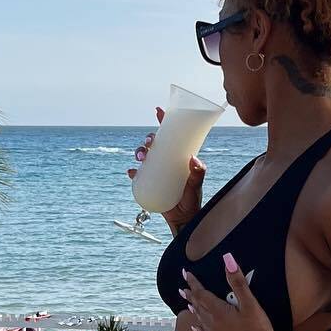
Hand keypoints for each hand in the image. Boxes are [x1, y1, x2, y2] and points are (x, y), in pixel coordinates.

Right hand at [126, 105, 206, 232]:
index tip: (158, 110)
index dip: (164, 121)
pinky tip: (132, 172)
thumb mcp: (196, 186)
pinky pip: (137, 174)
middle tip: (150, 143)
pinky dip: (133, 172)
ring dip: (139, 151)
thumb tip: (193, 158)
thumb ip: (198, 174)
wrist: (183, 219)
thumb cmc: (192, 201)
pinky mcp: (148, 182)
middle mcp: (166, 161)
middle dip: (148, 139)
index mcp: (178, 156)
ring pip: (144, 155)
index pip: (171, 135)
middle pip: (154, 143)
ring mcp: (156, 171)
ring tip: (140, 158)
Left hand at [179, 255, 276, 330]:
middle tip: (182, 288)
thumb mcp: (250, 305)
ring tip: (186, 303)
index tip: (186, 274)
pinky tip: (195, 327)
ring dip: (193, 309)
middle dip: (190, 295)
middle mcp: (212, 324)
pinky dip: (197, 328)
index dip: (194, 283)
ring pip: (199, 319)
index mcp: (219, 311)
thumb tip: (227, 259)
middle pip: (198, 306)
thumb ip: (238, 282)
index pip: (202, 293)